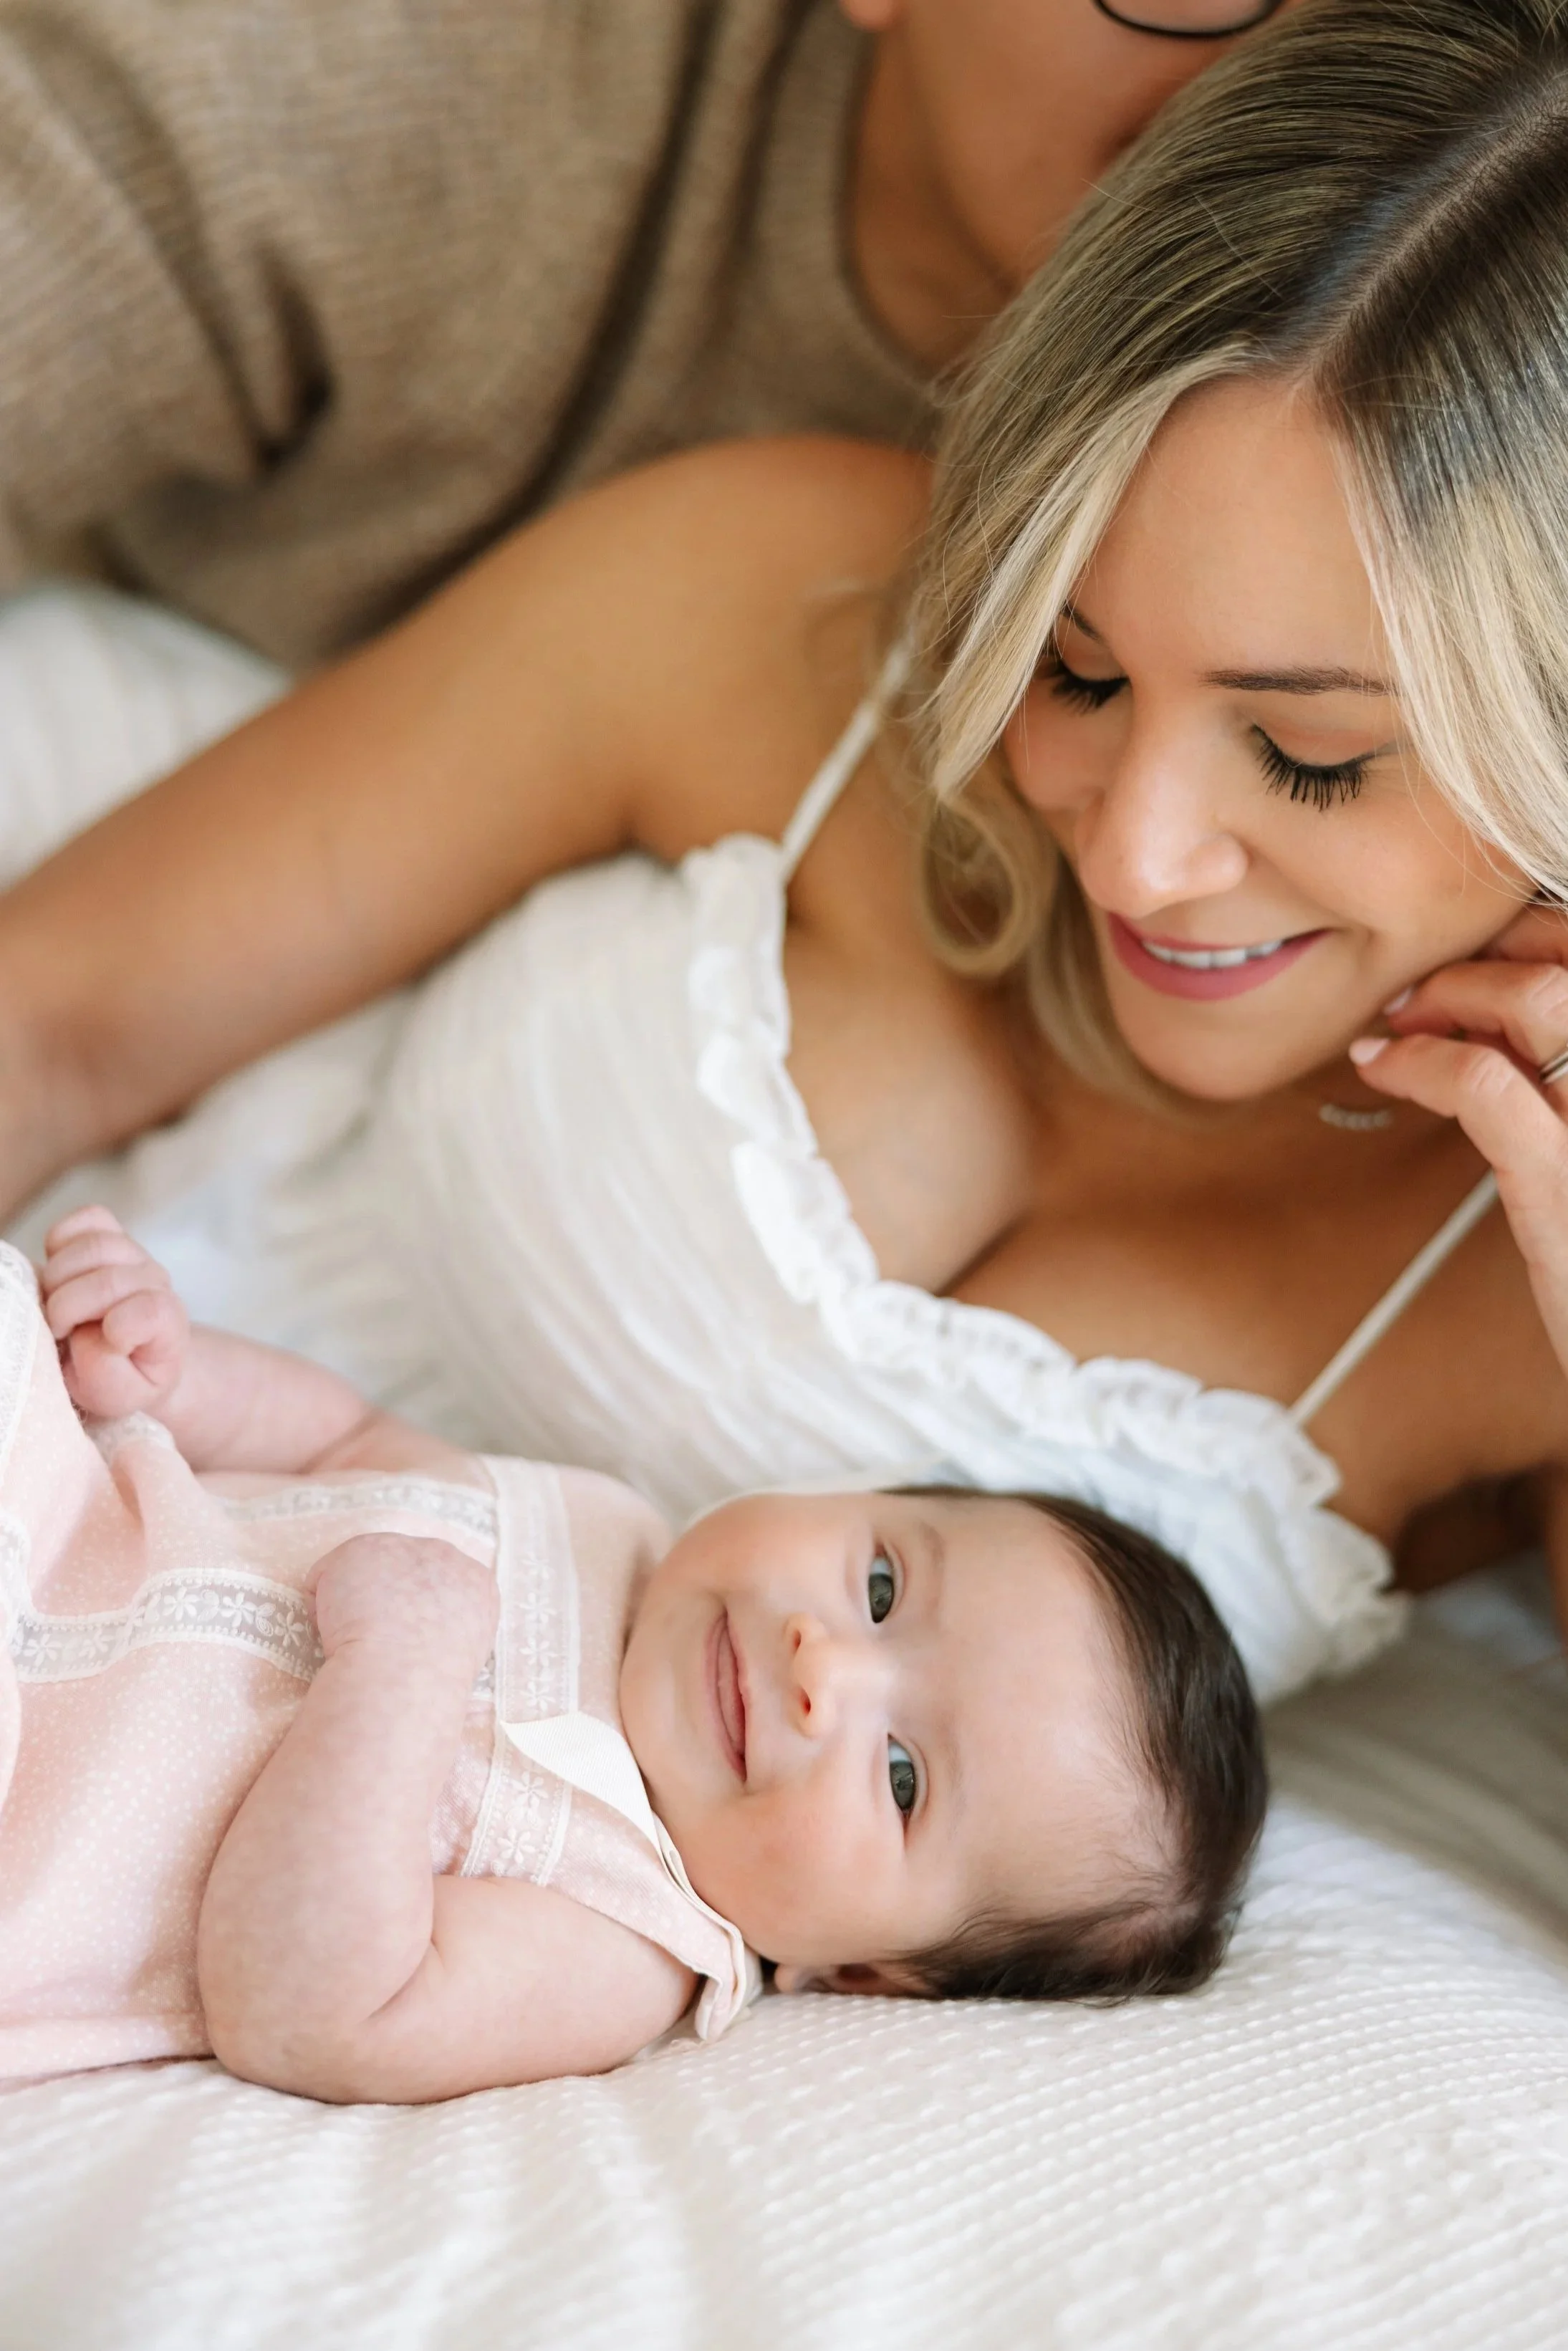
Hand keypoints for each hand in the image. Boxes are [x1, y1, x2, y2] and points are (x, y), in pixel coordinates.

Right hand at [40, 1205, 187, 1418]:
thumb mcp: (118, 1397)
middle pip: (109, 1279)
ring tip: (58, 1305)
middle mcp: (155, 1280)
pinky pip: (85, 1219)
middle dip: (68, 1309)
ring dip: (59, 1279)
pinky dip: (60, 1243)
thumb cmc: (121, 1377)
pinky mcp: (108, 1232)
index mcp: (168, 1322)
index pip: (150, 1310)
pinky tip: (60, 1276)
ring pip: (94, 1246)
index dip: (114, 1330)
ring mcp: (133, 1252)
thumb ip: (104, 1371)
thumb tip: (85, 1332)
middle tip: (60, 1331)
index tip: (95, 1346)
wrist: (126, 1353)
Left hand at [311, 1533, 497, 1667]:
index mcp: (477, 1583)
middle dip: (386, 1598)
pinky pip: (323, 1580)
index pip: (443, 1585)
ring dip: (354, 1604)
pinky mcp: (359, 1548)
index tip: (404, 1639)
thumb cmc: (428, 1684)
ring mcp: (401, 1547)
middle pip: (403, 1571)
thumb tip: (422, 1629)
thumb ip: (450, 1626)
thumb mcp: (463, 1653)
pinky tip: (333, 1633)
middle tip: (376, 1641)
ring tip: (356, 1641)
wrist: (402, 1675)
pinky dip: (321, 1608)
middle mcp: (444, 1555)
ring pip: (363, 1575)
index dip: (416, 1612)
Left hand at [1350, 904, 1567, 1366]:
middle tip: (1425, 986)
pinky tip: (1381, 1066)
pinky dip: (1419, 1062)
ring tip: (1399, 1019)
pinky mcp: (1566, 1180)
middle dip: (1493, 951)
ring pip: (1535, 1002)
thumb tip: (1496, 1022)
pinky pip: (1481, 1085)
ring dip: (1452, 994)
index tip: (1483, 958)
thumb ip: (1565, 1079)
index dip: (1540, 936)